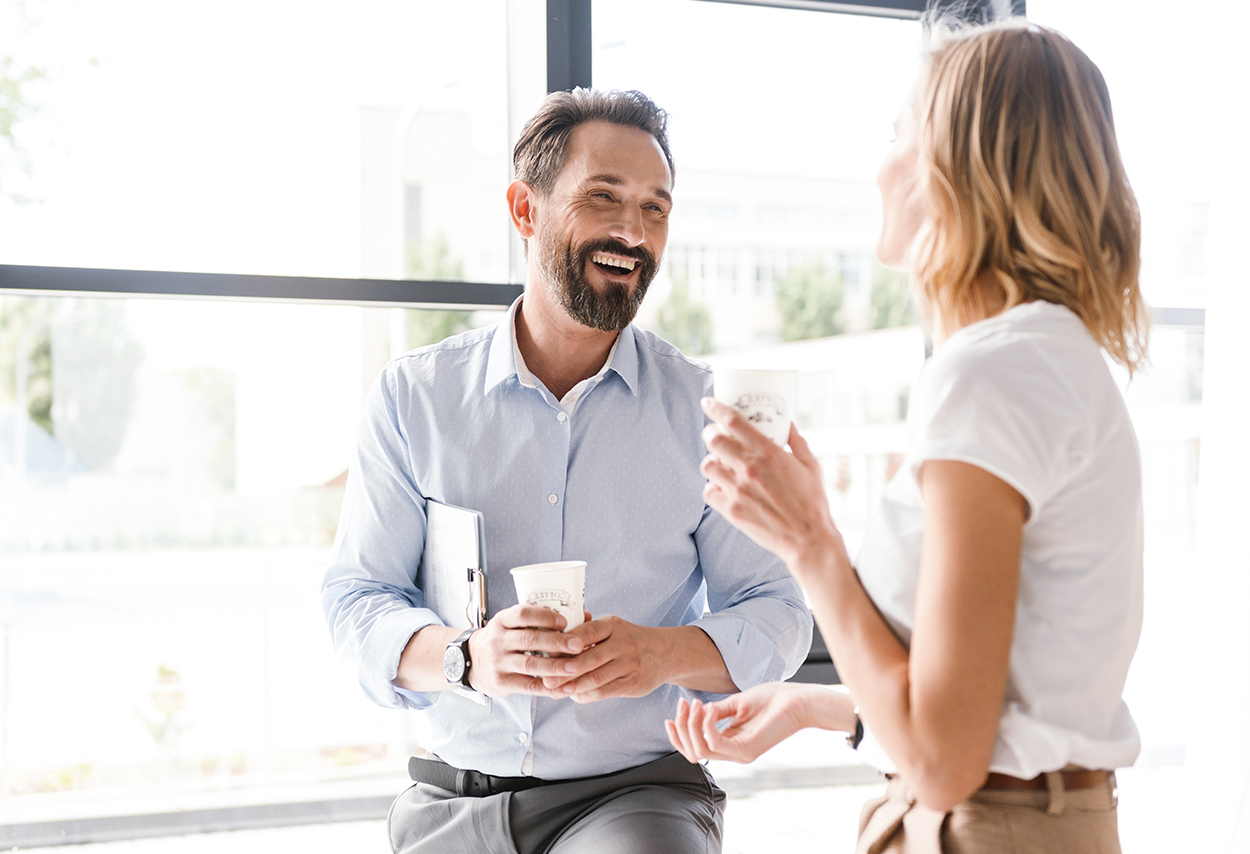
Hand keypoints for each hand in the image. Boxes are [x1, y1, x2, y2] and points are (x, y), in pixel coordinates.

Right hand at [465, 604, 587, 697]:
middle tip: (578, 644)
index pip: (522, 614)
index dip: (544, 617)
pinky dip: (546, 687)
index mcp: (502, 621)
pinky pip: (527, 686)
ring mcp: (498, 662)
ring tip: (574, 667)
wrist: (470, 662)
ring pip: (529, 664)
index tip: (564, 621)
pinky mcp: (501, 682)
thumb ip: (543, 621)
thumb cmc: (502, 640)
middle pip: (528, 639)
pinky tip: (562, 687)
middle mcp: (498, 640)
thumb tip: (584, 616)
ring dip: (554, 666)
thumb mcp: (513, 625)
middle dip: (555, 642)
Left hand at [539, 616, 673, 702]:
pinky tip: (574, 695)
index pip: (586, 632)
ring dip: (573, 687)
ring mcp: (629, 664)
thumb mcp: (613, 627)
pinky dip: (586, 695)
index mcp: (613, 625)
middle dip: (565, 671)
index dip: (566, 644)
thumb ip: (587, 632)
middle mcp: (623, 643)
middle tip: (546, 679)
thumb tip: (553, 641)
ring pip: (595, 678)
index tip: (547, 653)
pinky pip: (604, 692)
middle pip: (589, 658)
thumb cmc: (629, 639)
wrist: (665, 653)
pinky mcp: (632, 683)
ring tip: (556, 691)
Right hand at [664, 682, 810, 763]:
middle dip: (681, 729)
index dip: (679, 735)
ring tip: (695, 704)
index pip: (695, 748)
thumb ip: (716, 711)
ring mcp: (739, 754)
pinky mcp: (747, 750)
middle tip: (682, 704)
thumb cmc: (772, 699)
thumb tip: (696, 712)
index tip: (673, 714)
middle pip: (692, 752)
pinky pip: (716, 743)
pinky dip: (707, 725)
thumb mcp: (737, 703)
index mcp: (730, 742)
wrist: (798, 701)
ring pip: (700, 750)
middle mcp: (733, 752)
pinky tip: (709, 709)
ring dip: (691, 726)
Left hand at [700, 397, 842, 573]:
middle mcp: (749, 469)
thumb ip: (796, 440)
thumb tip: (786, 420)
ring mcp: (738, 491)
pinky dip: (713, 488)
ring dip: (711, 461)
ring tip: (720, 464)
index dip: (715, 408)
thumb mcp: (811, 465)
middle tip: (713, 434)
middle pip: (713, 440)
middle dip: (710, 433)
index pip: (732, 422)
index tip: (708, 403)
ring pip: (707, 466)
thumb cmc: (812, 502)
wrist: (808, 540)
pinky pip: (708, 492)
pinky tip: (723, 488)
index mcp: (768, 453)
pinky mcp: (731, 511)